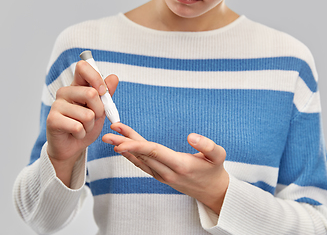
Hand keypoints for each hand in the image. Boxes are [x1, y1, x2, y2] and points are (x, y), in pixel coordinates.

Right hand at [46, 60, 118, 185]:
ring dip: (90, 126)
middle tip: (93, 118)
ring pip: (87, 114)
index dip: (96, 78)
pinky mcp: (52, 120)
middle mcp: (65, 92)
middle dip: (100, 110)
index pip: (83, 67)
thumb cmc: (86, 126)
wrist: (73, 146)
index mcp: (77, 86)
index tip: (103, 92)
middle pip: (91, 93)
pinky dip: (82, 134)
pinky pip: (77, 127)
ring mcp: (56, 105)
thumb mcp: (101, 109)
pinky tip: (76, 134)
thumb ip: (107, 94)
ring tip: (83, 128)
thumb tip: (114, 77)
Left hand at [102, 123, 228, 213]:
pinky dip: (131, 156)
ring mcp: (163, 176)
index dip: (136, 146)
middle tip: (107, 134)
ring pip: (140, 160)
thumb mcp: (218, 156)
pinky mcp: (161, 176)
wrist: (212, 191)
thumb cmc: (214, 170)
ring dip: (124, 148)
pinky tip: (122, 148)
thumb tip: (192, 136)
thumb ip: (207, 145)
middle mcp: (168, 172)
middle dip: (123, 144)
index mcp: (180, 164)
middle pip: (142, 155)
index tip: (121, 141)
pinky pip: (143, 165)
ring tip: (111, 137)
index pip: (154, 152)